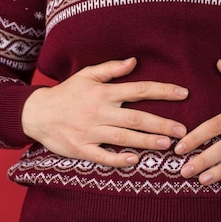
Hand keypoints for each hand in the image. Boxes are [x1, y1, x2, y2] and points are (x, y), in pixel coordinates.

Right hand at [21, 58, 187, 166]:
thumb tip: (134, 61)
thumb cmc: (67, 93)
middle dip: (161, 123)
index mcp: (104, 92)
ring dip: (146, 141)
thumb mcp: (86, 75)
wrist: (36, 113)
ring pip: (123, 137)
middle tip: (182, 130)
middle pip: (136, 117)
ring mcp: (90, 131)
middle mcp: (99, 111)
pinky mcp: (81, 148)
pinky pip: (102, 156)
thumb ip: (111, 69)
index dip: (163, 91)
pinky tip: (135, 160)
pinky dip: (118, 159)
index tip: (184, 94)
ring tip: (167, 144)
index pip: (140, 89)